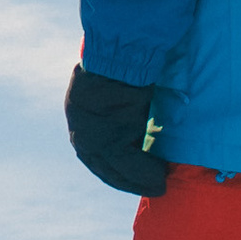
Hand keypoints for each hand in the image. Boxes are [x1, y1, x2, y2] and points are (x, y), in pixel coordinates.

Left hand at [65, 65, 169, 196]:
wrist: (121, 52)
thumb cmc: (123, 64)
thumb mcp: (115, 91)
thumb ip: (118, 112)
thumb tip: (136, 127)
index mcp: (79, 116)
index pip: (94, 153)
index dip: (114, 169)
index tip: (131, 177)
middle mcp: (80, 130)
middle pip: (102, 166)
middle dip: (126, 179)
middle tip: (151, 186)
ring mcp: (92, 138)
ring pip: (116, 168)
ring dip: (139, 180)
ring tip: (160, 185)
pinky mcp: (108, 140)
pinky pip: (128, 164)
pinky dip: (146, 174)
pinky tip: (161, 178)